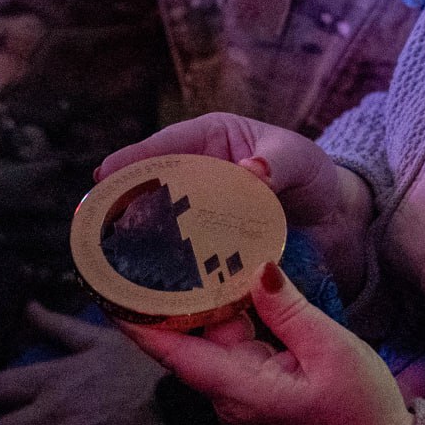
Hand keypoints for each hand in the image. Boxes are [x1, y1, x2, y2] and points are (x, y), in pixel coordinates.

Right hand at [97, 113, 372, 294]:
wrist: (334, 214)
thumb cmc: (313, 173)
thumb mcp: (298, 160)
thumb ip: (276, 165)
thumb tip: (250, 172)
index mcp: (213, 137)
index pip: (166, 145)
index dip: (132, 160)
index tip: (103, 176)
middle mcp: (198, 171)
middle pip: (150, 186)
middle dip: (120, 203)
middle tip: (90, 227)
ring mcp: (200, 207)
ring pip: (158, 221)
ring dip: (135, 238)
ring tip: (104, 260)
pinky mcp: (207, 242)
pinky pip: (179, 251)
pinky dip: (163, 265)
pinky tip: (145, 286)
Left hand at [122, 263, 413, 424]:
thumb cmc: (361, 410)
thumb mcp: (329, 348)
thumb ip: (288, 307)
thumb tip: (256, 269)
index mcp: (241, 389)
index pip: (174, 351)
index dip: (138, 322)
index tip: (109, 290)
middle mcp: (234, 395)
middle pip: (193, 338)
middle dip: (174, 296)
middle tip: (156, 246)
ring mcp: (249, 394)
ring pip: (218, 339)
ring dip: (208, 301)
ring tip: (195, 251)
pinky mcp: (266, 390)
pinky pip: (242, 346)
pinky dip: (235, 315)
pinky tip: (239, 282)